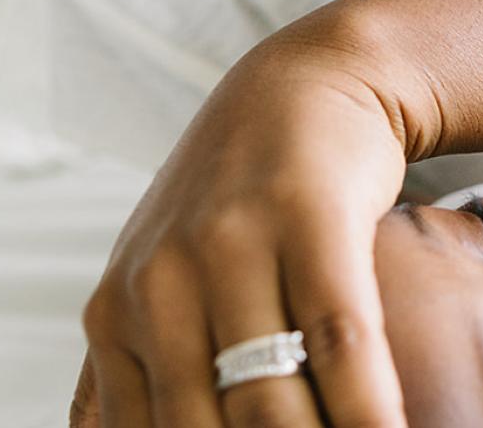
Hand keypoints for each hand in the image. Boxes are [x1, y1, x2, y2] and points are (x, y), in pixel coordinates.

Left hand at [69, 29, 415, 426]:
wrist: (304, 88)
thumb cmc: (240, 204)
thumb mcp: (166, 278)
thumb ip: (138, 369)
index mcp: (116, 312)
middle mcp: (159, 284)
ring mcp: (231, 247)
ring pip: (269, 403)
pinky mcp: (308, 220)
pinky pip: (339, 343)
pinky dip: (366, 411)